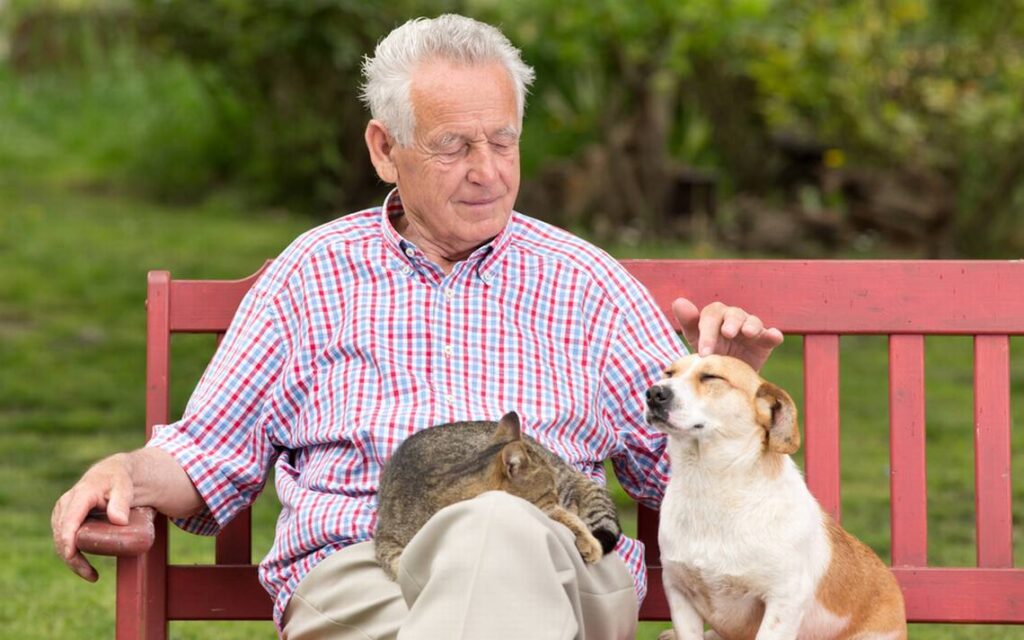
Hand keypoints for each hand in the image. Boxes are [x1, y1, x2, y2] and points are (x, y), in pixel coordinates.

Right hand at [51, 453, 134, 580]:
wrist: (113, 473)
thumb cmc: (120, 480)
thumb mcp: (124, 487)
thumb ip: (122, 502)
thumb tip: (119, 520)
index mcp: (81, 495)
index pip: (69, 520)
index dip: (68, 540)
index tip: (71, 556)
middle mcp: (67, 503)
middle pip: (62, 534)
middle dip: (72, 557)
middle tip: (90, 575)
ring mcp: (63, 511)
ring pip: (60, 539)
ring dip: (71, 559)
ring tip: (90, 574)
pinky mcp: (64, 518)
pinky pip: (63, 538)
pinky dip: (71, 553)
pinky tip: (83, 566)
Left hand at [672, 298, 782, 371]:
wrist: (727, 373)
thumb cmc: (709, 351)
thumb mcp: (696, 339)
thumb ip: (688, 322)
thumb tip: (678, 302)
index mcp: (715, 316)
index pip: (711, 316)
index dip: (707, 332)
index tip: (703, 353)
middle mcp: (734, 318)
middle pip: (733, 315)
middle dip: (730, 323)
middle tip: (727, 333)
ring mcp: (751, 329)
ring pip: (753, 321)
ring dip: (751, 325)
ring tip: (748, 333)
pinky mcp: (765, 341)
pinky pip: (771, 335)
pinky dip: (773, 335)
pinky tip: (774, 337)